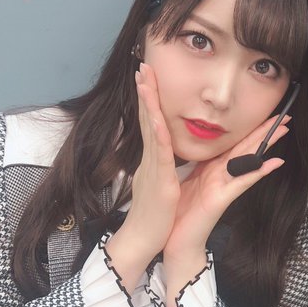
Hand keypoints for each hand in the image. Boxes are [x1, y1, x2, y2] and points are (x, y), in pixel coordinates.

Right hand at [106, 63, 179, 292]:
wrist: (143, 241)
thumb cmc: (155, 216)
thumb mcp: (162, 184)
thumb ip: (164, 166)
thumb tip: (163, 153)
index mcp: (155, 160)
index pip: (153, 124)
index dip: (151, 100)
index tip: (148, 77)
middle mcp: (151, 160)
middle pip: (149, 119)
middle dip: (146, 91)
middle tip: (143, 66)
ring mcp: (154, 170)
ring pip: (152, 130)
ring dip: (148, 103)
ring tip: (144, 79)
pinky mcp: (160, 183)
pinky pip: (160, 155)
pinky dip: (158, 135)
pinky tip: (156, 118)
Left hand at [162, 114, 289, 306]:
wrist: (174, 241)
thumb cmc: (180, 214)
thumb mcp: (188, 182)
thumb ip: (199, 166)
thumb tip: (204, 152)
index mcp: (212, 168)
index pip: (234, 143)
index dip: (250, 128)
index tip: (264, 113)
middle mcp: (222, 175)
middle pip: (247, 148)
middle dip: (265, 131)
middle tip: (285, 117)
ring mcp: (225, 187)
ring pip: (248, 160)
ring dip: (267, 145)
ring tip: (283, 131)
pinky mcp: (222, 199)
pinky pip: (242, 182)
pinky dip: (258, 172)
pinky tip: (273, 163)